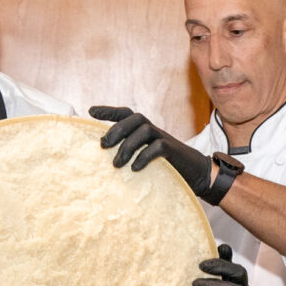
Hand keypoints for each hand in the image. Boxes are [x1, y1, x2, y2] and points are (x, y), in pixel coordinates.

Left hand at [89, 104, 218, 199]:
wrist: (195, 174)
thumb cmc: (166, 167)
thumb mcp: (145, 158)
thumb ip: (130, 155)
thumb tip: (106, 161)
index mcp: (145, 130)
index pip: (126, 114)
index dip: (109, 111)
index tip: (90, 111)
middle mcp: (154, 130)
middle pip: (134, 118)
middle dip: (116, 129)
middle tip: (102, 145)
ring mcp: (164, 138)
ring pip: (144, 130)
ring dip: (127, 146)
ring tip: (117, 164)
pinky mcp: (173, 151)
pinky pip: (157, 147)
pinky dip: (144, 156)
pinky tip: (135, 168)